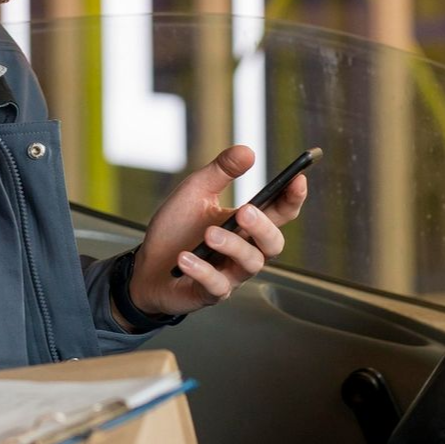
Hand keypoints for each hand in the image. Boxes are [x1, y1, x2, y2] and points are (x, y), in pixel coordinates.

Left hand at [125, 145, 307, 321]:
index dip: (293, 198)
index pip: (280, 213)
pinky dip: (202, 271)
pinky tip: (185, 258)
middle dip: (263, 227)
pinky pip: (217, 286)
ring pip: (250, 265)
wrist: (146, 265)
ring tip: (209, 234)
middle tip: (246, 211)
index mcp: (246, 225)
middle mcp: (245, 251)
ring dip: (232, 246)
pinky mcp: (209, 293)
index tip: (298, 179)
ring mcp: (230, 274)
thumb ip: (220, 172)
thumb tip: (247, 150)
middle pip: (273, 244)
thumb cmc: (176, 229)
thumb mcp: (195, 192)